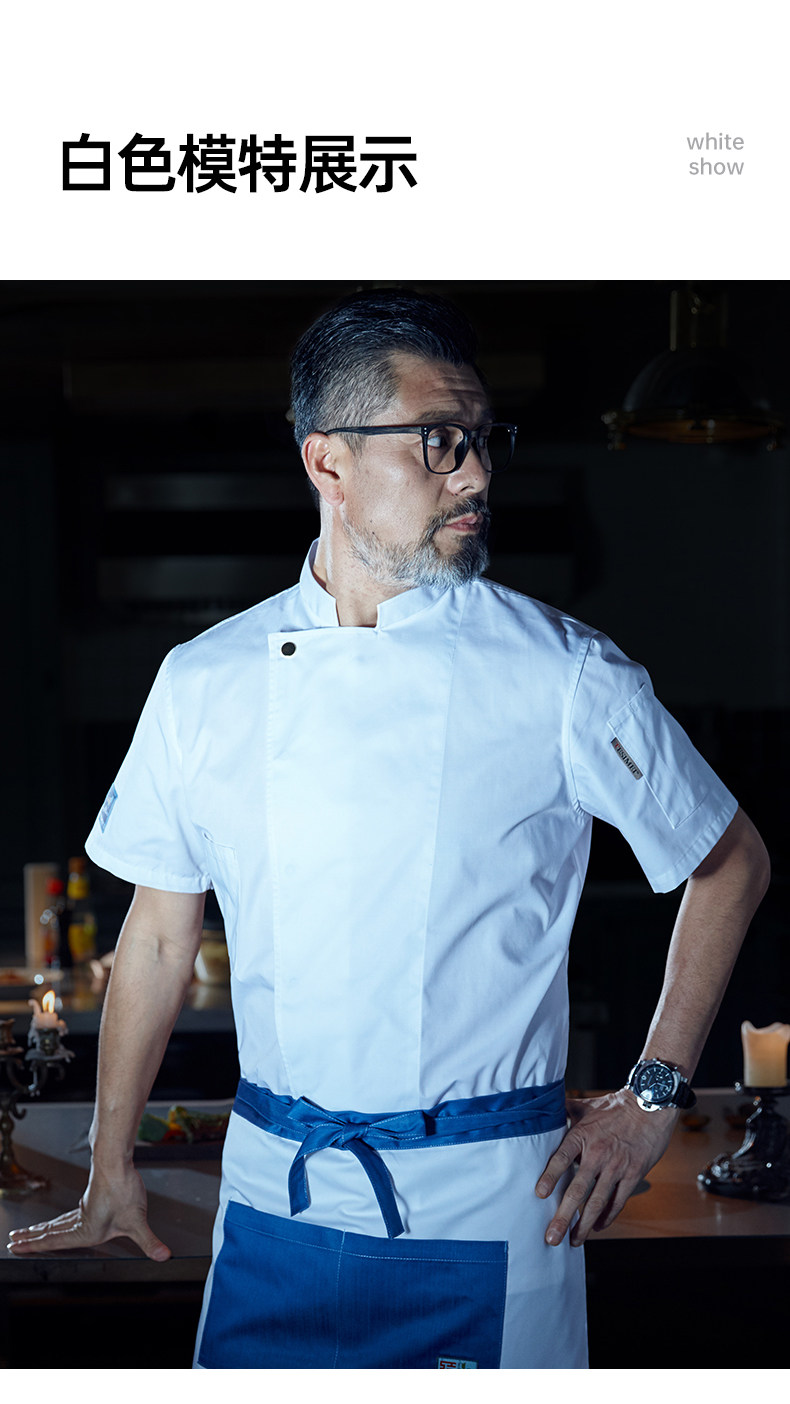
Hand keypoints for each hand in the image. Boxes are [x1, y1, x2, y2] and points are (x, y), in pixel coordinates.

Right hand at [6, 1164, 170, 1260]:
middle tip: (12, 1241)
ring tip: (26, 1234)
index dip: (35, 1246)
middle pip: (50, 1232)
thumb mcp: (137, 1221)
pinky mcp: (89, 1200)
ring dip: (40, 1230)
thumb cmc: (123, 1188)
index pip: (54, 1242)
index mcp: (86, 1230)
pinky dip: (55, 1221)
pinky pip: (66, 1215)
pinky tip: (57, 1223)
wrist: (116, 1161)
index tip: (16, 1247)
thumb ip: (150, 1241)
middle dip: (31, 1239)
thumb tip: (163, 1255)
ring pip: (56, 1223)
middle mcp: (81, 1221)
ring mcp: (83, 1209)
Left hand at [535, 1089, 676, 1246]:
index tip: (539, 1194)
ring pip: (597, 1202)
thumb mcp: (587, 1105)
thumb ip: (564, 1110)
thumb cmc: (616, 1106)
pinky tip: (597, 1227)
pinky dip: (607, 1217)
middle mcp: (598, 1153)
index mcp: (582, 1135)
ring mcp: (616, 1166)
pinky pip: (618, 1201)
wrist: (650, 1105)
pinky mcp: (633, 1174)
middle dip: (563, 1216)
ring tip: (573, 1240)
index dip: (550, 1177)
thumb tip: (544, 1109)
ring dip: (584, 1224)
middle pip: (577, 1190)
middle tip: (551, 1237)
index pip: (561, 1158)